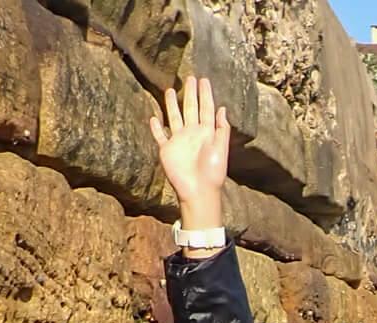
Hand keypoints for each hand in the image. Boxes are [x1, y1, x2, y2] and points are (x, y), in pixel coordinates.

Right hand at [150, 77, 229, 233]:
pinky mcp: (167, 150)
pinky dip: (156, 127)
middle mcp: (192, 133)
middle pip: (190, 109)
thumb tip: (222, 108)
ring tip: (170, 90)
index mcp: (207, 132)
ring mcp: (179, 141)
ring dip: (172, 105)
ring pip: (174, 117)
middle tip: (189, 77)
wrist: (198, 190)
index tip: (203, 80)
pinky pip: (160, 136)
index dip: (205, 94)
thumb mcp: (221, 148)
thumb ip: (221, 129)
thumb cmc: (212, 172)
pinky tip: (153, 117)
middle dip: (190, 94)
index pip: (206, 108)